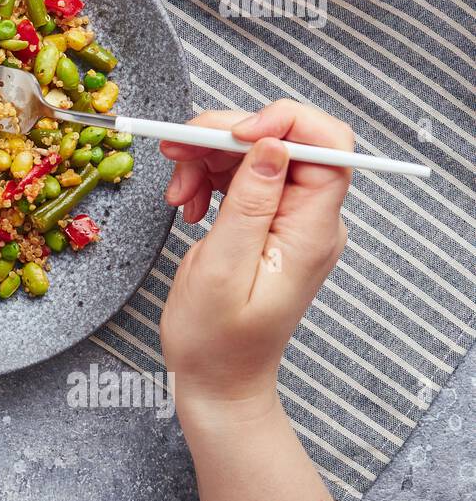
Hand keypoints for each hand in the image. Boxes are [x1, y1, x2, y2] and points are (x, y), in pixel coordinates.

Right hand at [159, 100, 352, 428]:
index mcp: (312, 230)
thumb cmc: (216, 340)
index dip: (282, 121)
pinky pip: (239, 175)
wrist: (216, 379)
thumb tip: (272, 144)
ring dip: (206, 157)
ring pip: (253, 152)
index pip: (327, 145)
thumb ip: (249, 203)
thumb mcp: (222, 270)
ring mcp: (288, 218)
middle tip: (175, 152)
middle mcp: (309, 218)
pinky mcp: (264, 221)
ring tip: (176, 193)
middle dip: (224, 136)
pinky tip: (186, 202)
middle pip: (281, 139)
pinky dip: (205, 176)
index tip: (230, 133)